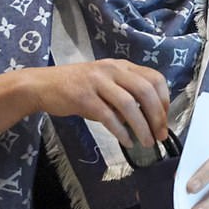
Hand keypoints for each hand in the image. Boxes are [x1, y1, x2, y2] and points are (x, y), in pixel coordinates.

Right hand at [31, 59, 169, 147]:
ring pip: (129, 104)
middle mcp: (111, 69)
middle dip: (157, 116)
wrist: (43, 85)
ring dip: (142, 127)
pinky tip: (127, 141)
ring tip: (147, 142)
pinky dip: (121, 131)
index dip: (164, 99)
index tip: (164, 119)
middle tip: (160, 135)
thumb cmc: (77, 86)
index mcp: (121, 65)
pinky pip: (109, 116)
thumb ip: (125, 93)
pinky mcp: (83, 97)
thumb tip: (149, 117)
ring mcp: (97, 82)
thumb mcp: (105, 82)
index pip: (154, 78)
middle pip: (145, 90)